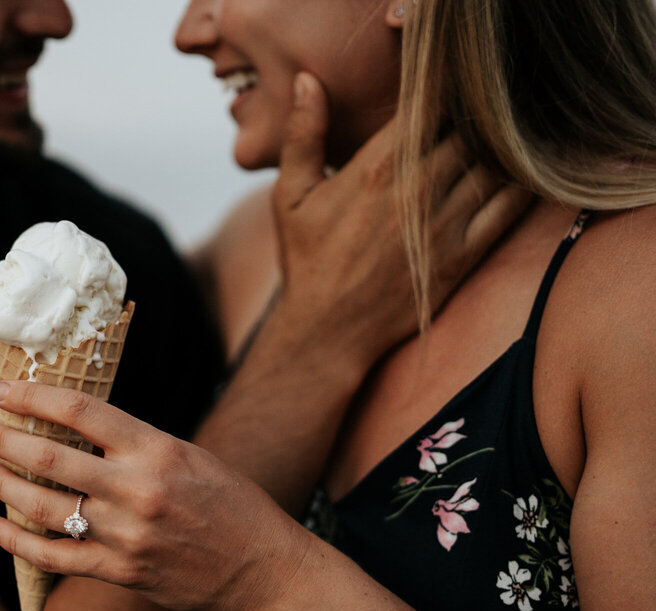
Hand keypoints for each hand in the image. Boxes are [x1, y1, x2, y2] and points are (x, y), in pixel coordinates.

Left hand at [0, 381, 311, 610]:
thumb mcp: (187, 455)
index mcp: (156, 449)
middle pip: (49, 459)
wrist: (261, 568)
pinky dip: (14, 541)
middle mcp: (137, 490)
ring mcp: (126, 535)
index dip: (32, 397)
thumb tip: (74, 429)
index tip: (1, 391)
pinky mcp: (120, 572)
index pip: (80, 411)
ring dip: (2, 486)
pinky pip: (53, 557)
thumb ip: (133, 444)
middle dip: (5, 441)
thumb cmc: (229, 503)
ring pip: (42, 507)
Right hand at [272, 72, 532, 368]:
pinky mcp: (463, 255)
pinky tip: (515, 175)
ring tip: (485, 146)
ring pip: (491, 163)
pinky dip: (519, 185)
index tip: (434, 98)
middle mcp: (416, 191)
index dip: (437, 92)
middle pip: (466, 130)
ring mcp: (444, 224)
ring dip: (494, 149)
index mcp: (376, 168)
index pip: (427, 104)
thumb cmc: (306, 260)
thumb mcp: (289, 194)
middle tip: (463, 123)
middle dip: (467, 121)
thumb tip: (307, 81)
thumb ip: (303, 135)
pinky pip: (508, 208)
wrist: (326, 330)